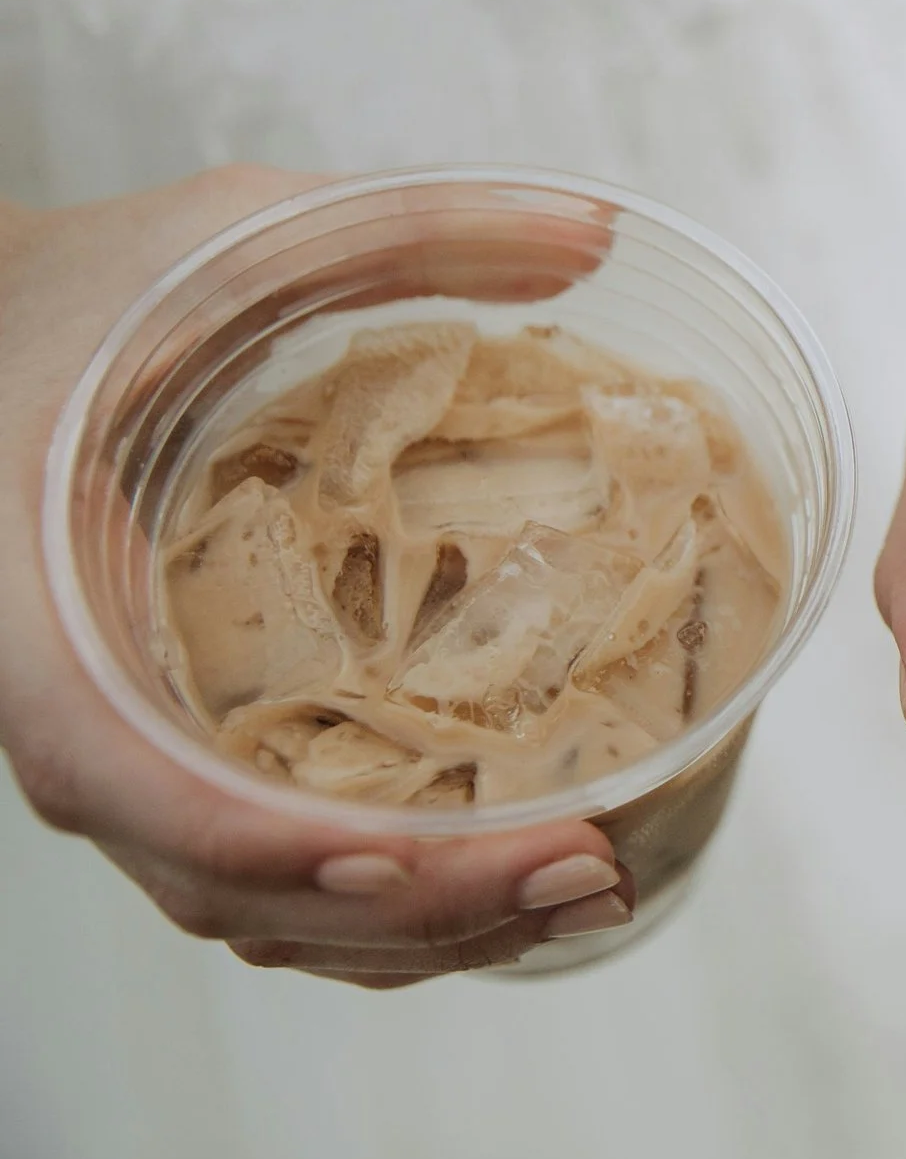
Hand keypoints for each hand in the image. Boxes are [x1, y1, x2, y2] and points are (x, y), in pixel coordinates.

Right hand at [0, 167, 631, 985]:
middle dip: (413, 908)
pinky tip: (514, 866)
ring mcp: (132, 754)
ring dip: (421, 929)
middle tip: (592, 872)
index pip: (132, 784)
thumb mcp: (229, 234)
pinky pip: (274, 874)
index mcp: (47, 619)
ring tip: (589, 889)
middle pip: (229, 884)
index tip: (402, 860)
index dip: (265, 845)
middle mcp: (84, 718)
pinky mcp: (183, 755)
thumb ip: (401, 229)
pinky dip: (387, 903)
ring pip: (259, 908)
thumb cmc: (87, 294)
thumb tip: (596, 230)